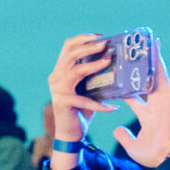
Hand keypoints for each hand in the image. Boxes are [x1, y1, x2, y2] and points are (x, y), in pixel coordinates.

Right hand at [46, 34, 113, 161]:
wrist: (70, 134)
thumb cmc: (81, 110)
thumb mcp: (87, 88)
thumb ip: (94, 75)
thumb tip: (114, 61)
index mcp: (60, 71)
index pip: (67, 47)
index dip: (82, 38)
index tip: (100, 36)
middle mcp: (55, 77)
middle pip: (70, 54)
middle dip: (89, 47)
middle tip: (105, 44)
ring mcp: (58, 90)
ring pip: (76, 71)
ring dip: (94, 65)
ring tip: (108, 61)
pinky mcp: (63, 103)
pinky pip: (85, 100)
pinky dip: (100, 105)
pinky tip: (113, 108)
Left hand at [112, 47, 169, 168]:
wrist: (166, 156)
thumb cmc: (153, 154)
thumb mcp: (133, 146)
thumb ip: (124, 137)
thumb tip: (116, 130)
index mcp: (147, 112)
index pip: (132, 94)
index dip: (124, 85)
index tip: (116, 74)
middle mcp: (155, 102)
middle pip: (146, 79)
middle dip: (141, 65)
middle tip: (136, 49)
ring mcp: (164, 99)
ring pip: (159, 73)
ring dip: (157, 57)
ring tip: (153, 40)